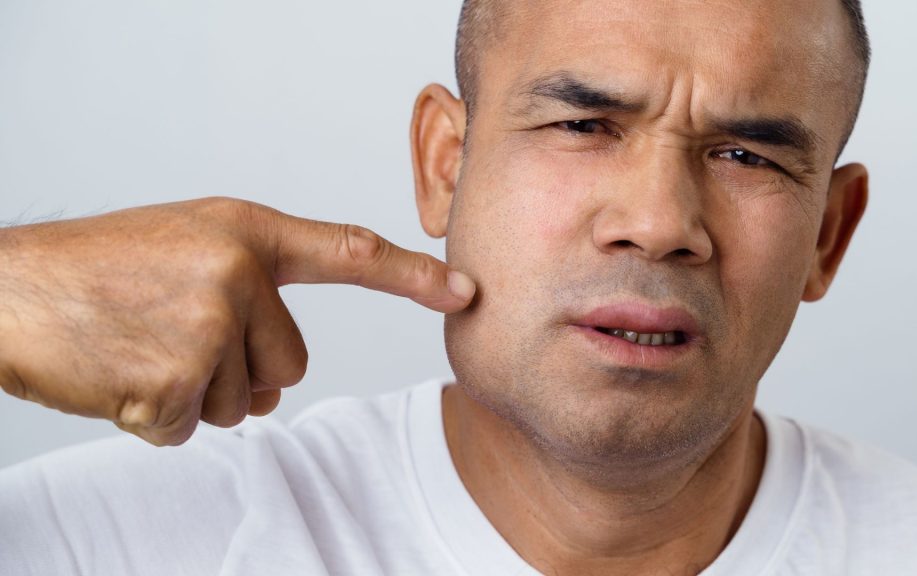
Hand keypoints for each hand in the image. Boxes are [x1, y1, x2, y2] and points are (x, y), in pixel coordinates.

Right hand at [0, 197, 474, 445]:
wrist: (8, 290)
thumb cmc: (96, 271)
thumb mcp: (184, 251)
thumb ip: (250, 302)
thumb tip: (278, 388)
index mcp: (244, 232)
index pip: (348, 252)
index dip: (411, 275)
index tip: (464, 288)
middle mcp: (237, 272)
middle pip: (289, 364)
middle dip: (237, 370)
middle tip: (169, 335)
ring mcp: (209, 324)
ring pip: (245, 402)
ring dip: (193, 393)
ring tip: (138, 348)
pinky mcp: (178, 377)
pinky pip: (195, 425)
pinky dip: (159, 416)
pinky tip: (121, 375)